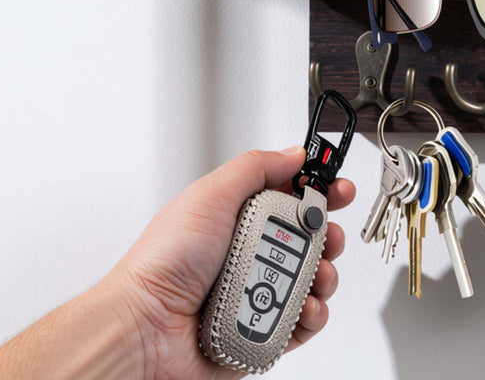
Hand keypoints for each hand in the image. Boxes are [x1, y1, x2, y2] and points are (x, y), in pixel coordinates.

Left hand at [111, 147, 355, 378]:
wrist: (144, 330)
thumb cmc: (162, 264)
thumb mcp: (210, 195)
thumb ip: (255, 167)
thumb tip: (294, 154)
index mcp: (240, 217)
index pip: (292, 195)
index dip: (321, 190)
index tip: (340, 190)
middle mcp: (251, 252)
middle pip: (311, 237)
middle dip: (329, 234)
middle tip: (327, 236)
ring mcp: (258, 291)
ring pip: (314, 279)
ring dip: (325, 274)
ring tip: (317, 276)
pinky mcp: (263, 331)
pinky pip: (304, 322)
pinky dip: (314, 314)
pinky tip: (306, 308)